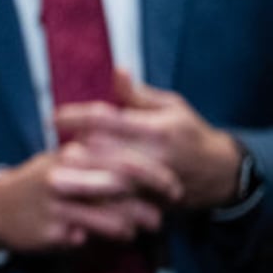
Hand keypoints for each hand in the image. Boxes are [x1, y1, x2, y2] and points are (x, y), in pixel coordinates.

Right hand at [0, 139, 179, 252]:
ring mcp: (58, 204)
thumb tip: (139, 145)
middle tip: (166, 212)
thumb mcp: (64, 159)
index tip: (173, 184)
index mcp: (70, 153)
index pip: (120, 157)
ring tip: (147, 226)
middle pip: (120, 185)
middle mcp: (64, 175)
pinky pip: (95, 238)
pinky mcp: (54, 231)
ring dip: (135, 224)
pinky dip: (112, 238)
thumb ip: (97, 151)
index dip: (153, 172)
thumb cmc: (40, 181)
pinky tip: (119, 236)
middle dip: (149, 200)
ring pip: (112, 217)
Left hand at [55, 69, 241, 209]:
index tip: (54, 116)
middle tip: (52, 145)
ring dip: (81, 176)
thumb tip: (117, 70)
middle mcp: (155, 156)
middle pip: (105, 152)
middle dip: (76, 148)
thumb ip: (138, 93)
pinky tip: (75, 195)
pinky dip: (97, 199)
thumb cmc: (189, 132)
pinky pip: (121, 203)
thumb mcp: (172, 106)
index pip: (107, 119)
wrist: (220, 174)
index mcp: (157, 128)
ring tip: (56, 169)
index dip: (76, 116)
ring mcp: (153, 183)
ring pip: (110, 181)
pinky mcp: (153, 201)